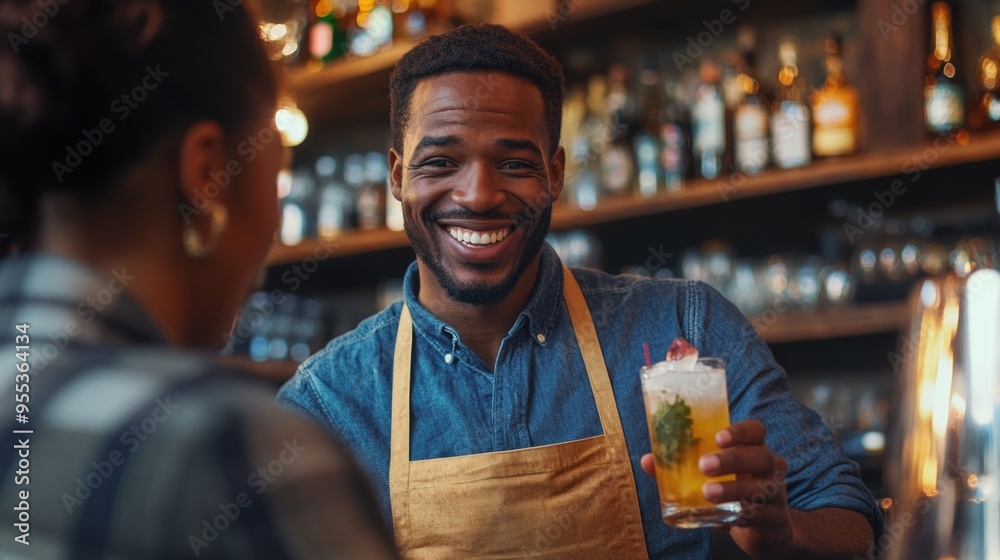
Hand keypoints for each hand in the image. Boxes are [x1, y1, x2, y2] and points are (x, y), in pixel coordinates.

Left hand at [641, 419, 793, 558]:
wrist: (764, 529)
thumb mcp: (710, 479)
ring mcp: (775, 493)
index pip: (755, 431)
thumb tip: (647, 460)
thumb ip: (679, 468)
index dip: (740, 430)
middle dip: (732, 459)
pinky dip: (743, 514)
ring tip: (708, 492)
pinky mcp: (773, 518)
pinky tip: (728, 516)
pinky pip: (761, 514)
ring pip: (762, 487)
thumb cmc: (733, 494)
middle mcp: (769, 467)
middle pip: (761, 456)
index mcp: (752, 450)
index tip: (717, 436)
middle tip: (704, 465)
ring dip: (733, 489)